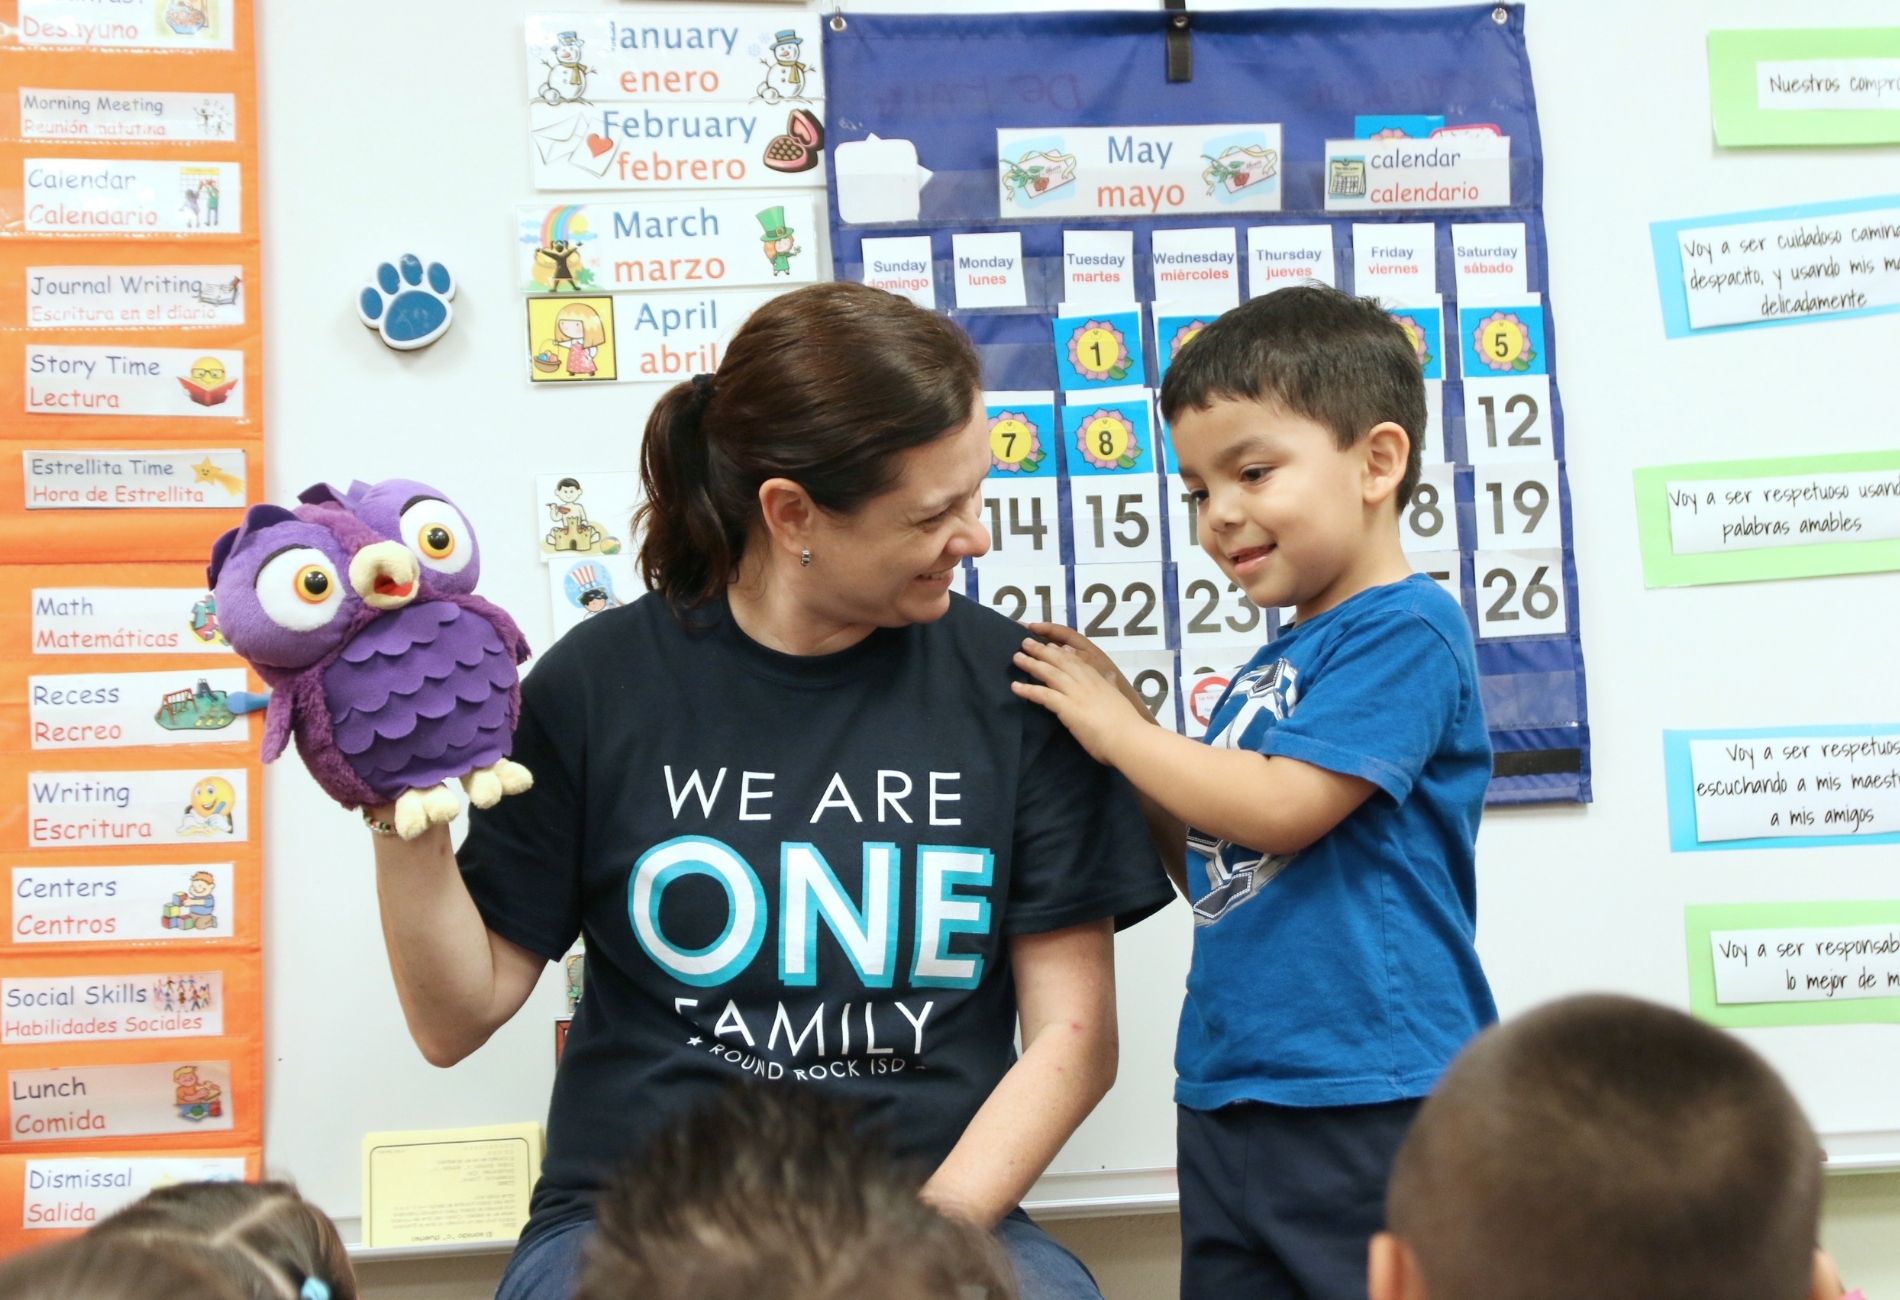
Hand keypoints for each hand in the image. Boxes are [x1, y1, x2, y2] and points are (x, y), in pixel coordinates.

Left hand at [1026, 622, 1148, 713]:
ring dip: (1031, 663)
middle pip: (1060, 661)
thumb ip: (1112, 686)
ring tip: (1016, 657)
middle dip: (1041, 650)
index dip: (1061, 652)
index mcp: (1099, 680)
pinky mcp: (1067, 707)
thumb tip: (1111, 677)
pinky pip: (1043, 695)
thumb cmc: (1127, 724)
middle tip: (1026, 642)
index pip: (1076, 661)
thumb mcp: (1118, 698)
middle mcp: (1086, 682)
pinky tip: (1015, 687)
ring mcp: (1076, 693)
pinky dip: (1027, 690)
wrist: (1129, 738)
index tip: (1050, 645)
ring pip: (1049, 673)